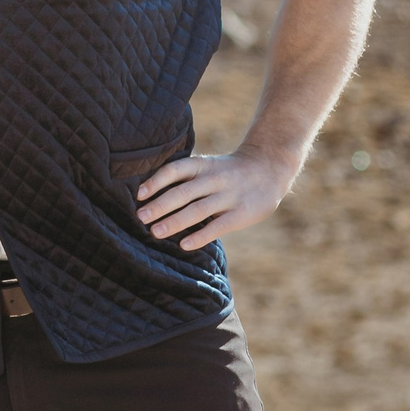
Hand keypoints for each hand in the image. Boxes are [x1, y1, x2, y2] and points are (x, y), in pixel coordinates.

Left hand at [134, 144, 296, 250]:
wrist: (270, 167)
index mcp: (203, 165)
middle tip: (140, 217)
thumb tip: (151, 197)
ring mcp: (229, 196)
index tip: (139, 194)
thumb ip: (186, 178)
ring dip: (175, 221)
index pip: (176, 170)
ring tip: (155, 232)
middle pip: (183, 192)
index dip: (156, 181)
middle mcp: (214, 179)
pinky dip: (200, 235)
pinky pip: (218, 226)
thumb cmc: (228, 171)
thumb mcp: (208, 166)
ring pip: (198, 209)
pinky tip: (184, 245)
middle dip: (160, 205)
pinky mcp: (242, 213)